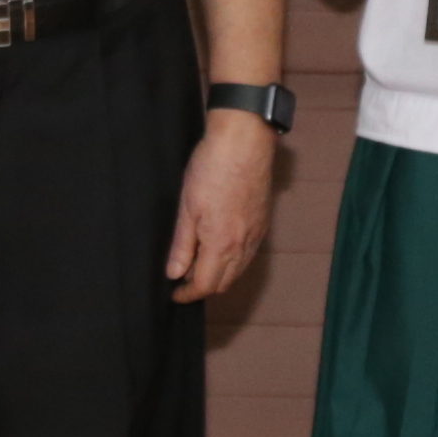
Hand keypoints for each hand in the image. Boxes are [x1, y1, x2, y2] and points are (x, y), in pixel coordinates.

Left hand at [164, 109, 278, 302]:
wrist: (245, 142)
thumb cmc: (212, 169)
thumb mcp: (187, 208)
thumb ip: (182, 245)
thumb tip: (175, 274)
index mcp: (221, 244)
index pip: (206, 285)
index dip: (188, 294)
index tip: (175, 293)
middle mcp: (243, 245)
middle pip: (224, 282)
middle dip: (204, 287)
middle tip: (183, 278)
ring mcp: (256, 234)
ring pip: (239, 270)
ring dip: (219, 274)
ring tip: (199, 263)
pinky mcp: (263, 222)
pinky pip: (249, 254)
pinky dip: (233, 261)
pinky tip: (220, 246)